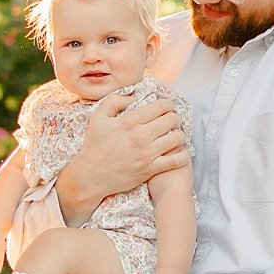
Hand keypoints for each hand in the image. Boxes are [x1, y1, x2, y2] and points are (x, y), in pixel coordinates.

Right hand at [58, 88, 187, 220]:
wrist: (91, 176)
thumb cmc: (94, 146)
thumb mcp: (98, 118)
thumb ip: (114, 101)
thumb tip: (134, 97)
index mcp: (129, 122)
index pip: (160, 107)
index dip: (168, 104)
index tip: (168, 107)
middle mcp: (140, 136)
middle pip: (172, 120)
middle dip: (175, 118)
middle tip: (173, 121)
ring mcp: (146, 154)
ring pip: (177, 138)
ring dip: (179, 135)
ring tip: (175, 136)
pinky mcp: (150, 169)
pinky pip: (176, 160)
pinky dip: (182, 155)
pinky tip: (178, 152)